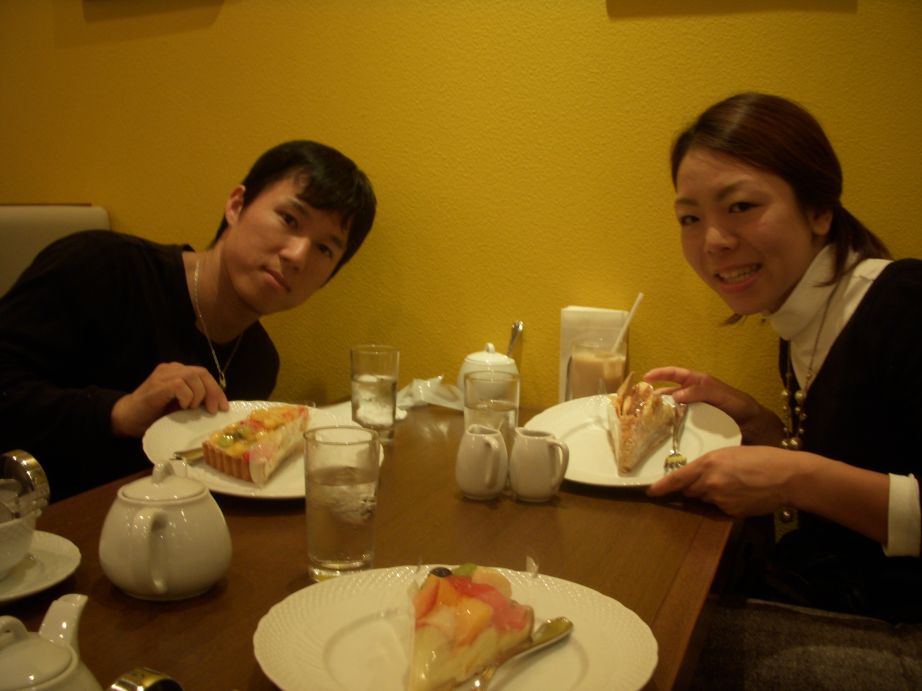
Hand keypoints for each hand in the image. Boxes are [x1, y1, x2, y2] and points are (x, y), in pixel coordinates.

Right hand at [111, 362, 228, 437]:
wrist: (126, 417)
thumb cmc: (153, 414)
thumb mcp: (179, 405)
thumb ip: (195, 400)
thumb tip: (216, 406)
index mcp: (177, 372)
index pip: (203, 374)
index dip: (216, 389)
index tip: (223, 407)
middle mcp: (171, 369)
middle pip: (201, 373)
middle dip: (212, 392)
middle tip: (213, 410)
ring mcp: (163, 375)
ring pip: (192, 376)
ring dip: (198, 395)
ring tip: (191, 408)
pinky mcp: (157, 384)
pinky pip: (180, 384)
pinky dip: (186, 397)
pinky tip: (182, 407)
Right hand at [643, 366, 784, 444]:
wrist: (754, 427)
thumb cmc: (739, 405)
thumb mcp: (721, 395)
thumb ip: (700, 392)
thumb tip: (674, 395)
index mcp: (698, 383)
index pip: (675, 374)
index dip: (660, 374)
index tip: (645, 378)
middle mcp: (693, 396)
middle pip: (669, 393)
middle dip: (654, 397)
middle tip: (640, 405)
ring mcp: (693, 411)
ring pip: (672, 410)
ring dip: (660, 414)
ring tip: (646, 421)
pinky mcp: (695, 426)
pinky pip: (678, 424)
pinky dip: (669, 427)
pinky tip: (662, 435)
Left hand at [647, 445, 796, 516]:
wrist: (786, 476)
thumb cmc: (761, 458)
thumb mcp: (730, 453)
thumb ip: (710, 465)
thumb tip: (698, 476)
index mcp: (708, 463)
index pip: (677, 478)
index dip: (662, 487)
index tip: (650, 491)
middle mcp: (710, 483)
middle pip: (689, 490)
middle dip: (692, 487)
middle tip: (709, 478)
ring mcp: (720, 499)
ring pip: (704, 499)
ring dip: (709, 494)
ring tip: (732, 484)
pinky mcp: (731, 512)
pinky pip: (719, 508)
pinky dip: (724, 503)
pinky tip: (741, 493)